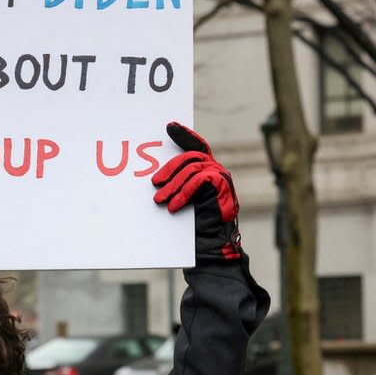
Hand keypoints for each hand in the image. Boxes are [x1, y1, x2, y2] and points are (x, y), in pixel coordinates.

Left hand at [152, 122, 241, 261]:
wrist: (210, 248)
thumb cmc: (193, 229)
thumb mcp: (181, 201)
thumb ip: (175, 186)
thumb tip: (153, 178)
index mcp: (206, 173)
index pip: (195, 147)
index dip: (184, 135)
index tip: (169, 126)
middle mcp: (216, 172)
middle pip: (191, 157)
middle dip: (169, 169)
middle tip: (154, 183)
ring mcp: (221, 178)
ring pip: (192, 168)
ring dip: (173, 184)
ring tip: (159, 200)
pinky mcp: (222, 186)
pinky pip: (199, 179)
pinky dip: (184, 192)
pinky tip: (174, 206)